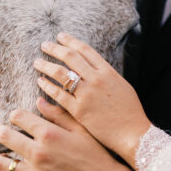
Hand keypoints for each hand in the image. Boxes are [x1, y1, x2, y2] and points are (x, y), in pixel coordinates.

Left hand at [0, 99, 131, 170]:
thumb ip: (59, 115)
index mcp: (50, 134)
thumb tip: (38, 101)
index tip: (16, 119)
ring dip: (1, 161)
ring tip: (6, 160)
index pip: (18, 117)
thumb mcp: (83, 131)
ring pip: (1, 165)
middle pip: (5, 137)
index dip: (15, 116)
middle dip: (1, 133)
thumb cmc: (100, 157)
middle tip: (2, 134)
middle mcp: (39, 154)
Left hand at [34, 34, 150, 167]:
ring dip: (46, 65)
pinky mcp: (79, 110)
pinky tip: (40, 81)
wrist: (132, 133)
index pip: (85, 50)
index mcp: (108, 72)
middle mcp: (96, 79)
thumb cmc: (130, 112)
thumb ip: (106, 76)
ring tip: (37, 62)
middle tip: (44, 45)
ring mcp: (87, 94)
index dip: (70, 41)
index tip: (60, 36)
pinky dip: (47, 86)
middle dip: (55, 49)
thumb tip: (94, 68)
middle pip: (70, 57)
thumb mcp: (122, 86)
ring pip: (61, 74)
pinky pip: (59, 94)